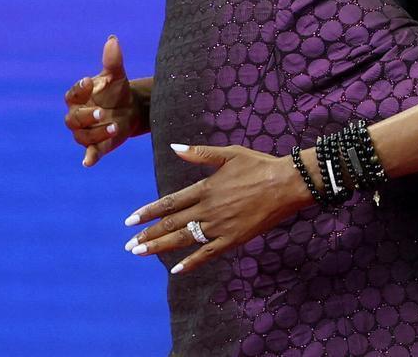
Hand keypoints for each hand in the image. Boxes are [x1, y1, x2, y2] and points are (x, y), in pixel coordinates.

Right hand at [63, 36, 142, 166]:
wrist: (130, 109)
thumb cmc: (117, 91)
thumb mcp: (117, 76)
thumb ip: (113, 60)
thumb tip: (113, 39)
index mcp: (79, 97)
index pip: (73, 95)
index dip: (80, 89)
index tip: (90, 82)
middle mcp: (78, 116)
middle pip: (74, 119)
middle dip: (87, 116)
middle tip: (102, 112)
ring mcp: (86, 133)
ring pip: (84, 136)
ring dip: (97, 133)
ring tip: (115, 126)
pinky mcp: (97, 146)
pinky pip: (90, 154)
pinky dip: (89, 158)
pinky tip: (88, 163)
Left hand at [121, 143, 314, 274]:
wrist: (287, 184)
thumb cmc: (260, 165)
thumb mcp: (229, 153)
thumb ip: (200, 154)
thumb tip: (174, 147)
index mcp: (205, 188)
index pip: (170, 203)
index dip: (148, 212)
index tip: (130, 220)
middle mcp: (208, 209)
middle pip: (172, 223)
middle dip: (148, 234)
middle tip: (129, 244)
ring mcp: (220, 226)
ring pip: (184, 239)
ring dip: (160, 247)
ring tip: (140, 253)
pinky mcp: (233, 239)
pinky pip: (208, 253)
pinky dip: (192, 262)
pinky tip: (177, 270)